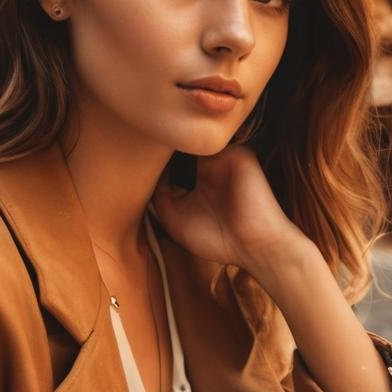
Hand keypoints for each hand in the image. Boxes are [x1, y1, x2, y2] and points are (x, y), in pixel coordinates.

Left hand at [151, 143, 301, 276]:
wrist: (256, 247)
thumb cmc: (219, 239)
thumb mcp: (175, 218)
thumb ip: (160, 193)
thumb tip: (150, 170)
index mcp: (201, 179)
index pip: (174, 162)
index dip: (156, 163)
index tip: (135, 161)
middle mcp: (213, 165)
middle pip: (182, 149)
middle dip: (162, 152)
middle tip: (138, 153)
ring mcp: (227, 158)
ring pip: (193, 144)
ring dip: (175, 149)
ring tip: (154, 153)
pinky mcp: (239, 154)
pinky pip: (210, 145)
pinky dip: (193, 151)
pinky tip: (179, 161)